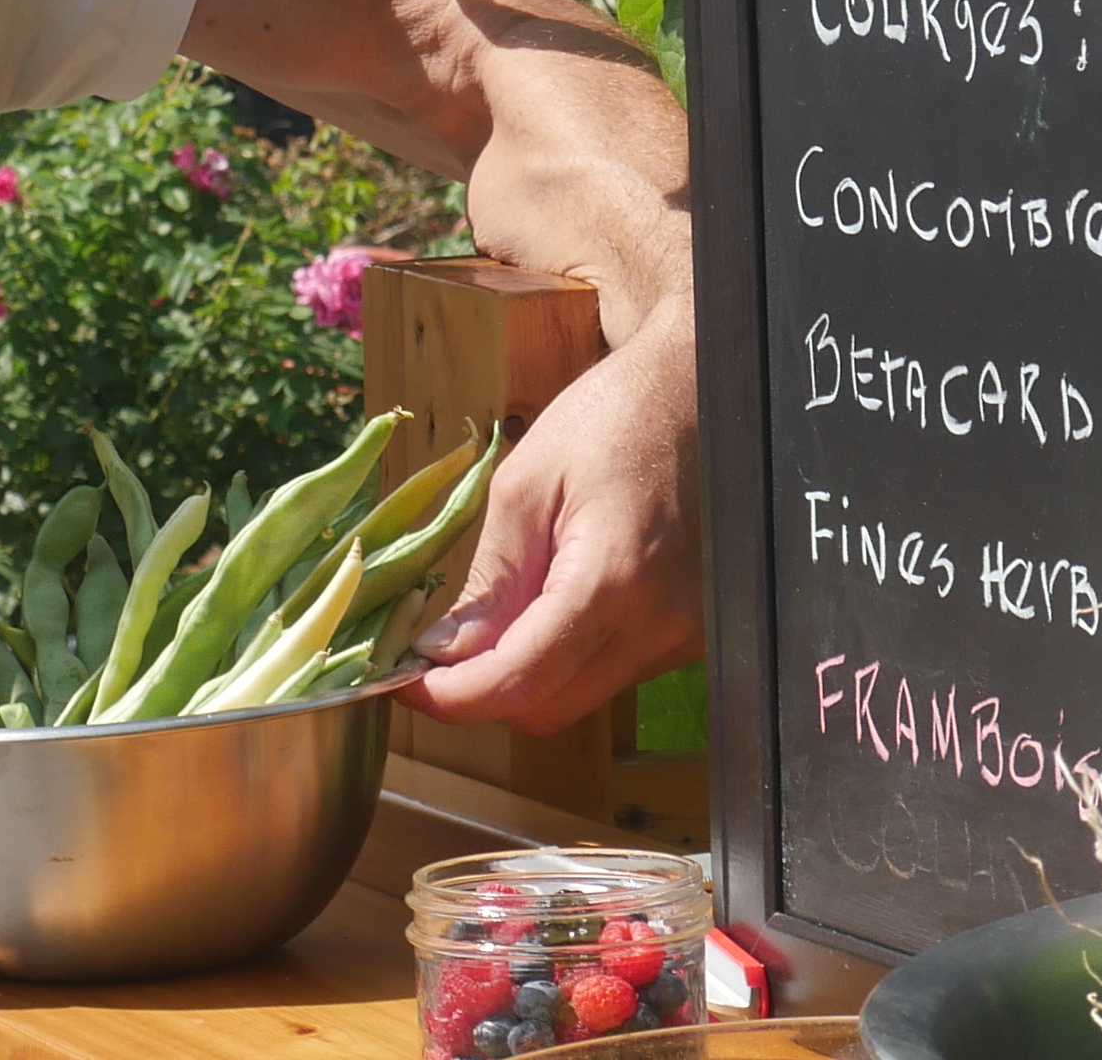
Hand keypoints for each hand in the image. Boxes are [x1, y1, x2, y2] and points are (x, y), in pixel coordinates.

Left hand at [408, 304, 703, 733]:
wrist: (698, 394)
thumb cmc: (609, 419)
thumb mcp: (526, 484)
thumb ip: (492, 580)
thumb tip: (444, 654)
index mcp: (614, 578)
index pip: (523, 677)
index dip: (455, 696)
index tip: (403, 684)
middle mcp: (661, 623)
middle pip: (550, 707)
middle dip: (481, 692)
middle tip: (431, 655)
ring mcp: (686, 634)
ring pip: (581, 697)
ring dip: (523, 677)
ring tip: (486, 622)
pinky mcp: (693, 634)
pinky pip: (612, 673)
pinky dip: (565, 659)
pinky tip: (543, 610)